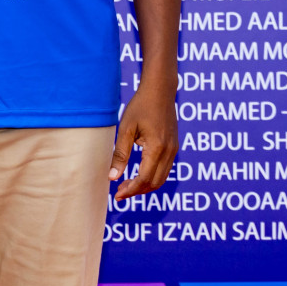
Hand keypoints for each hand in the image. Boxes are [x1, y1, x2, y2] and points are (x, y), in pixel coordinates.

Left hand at [110, 79, 177, 199]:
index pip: (144, 179)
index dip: (130, 190)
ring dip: (145, 185)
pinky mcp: (174, 146)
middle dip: (137, 191)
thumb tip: (112, 177)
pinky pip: (165, 169)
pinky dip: (152, 177)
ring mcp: (174, 149)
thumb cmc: (141, 106)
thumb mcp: (126, 128)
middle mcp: (169, 151)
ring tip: (127, 184)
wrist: (160, 90)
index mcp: (156, 148)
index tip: (117, 195)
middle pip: (155, 183)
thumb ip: (120, 154)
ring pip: (161, 178)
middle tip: (119, 191)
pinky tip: (139, 173)